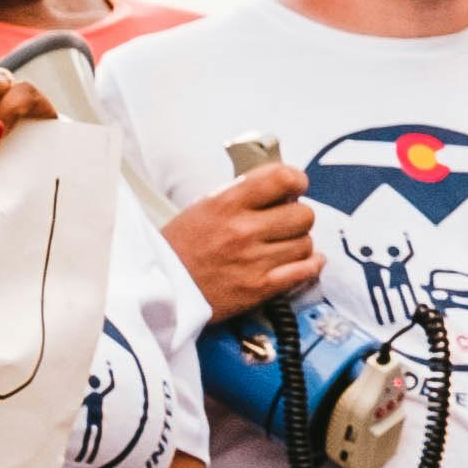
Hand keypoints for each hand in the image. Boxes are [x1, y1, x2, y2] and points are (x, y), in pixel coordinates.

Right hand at [168, 162, 317, 313]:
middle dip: (297, 216)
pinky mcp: (259, 289)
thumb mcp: (204, 207)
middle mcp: (243, 230)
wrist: (158, 289)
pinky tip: (306, 262)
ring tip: (283, 246)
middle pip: (303, 214)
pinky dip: (310, 266)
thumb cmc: (181, 246)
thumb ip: (242, 194)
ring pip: (306, 244)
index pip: (282, 178)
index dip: (296, 180)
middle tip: (285, 222)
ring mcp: (253, 261)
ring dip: (299, 244)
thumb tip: (282, 188)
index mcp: (227, 203)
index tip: (295, 187)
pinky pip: (303, 272)